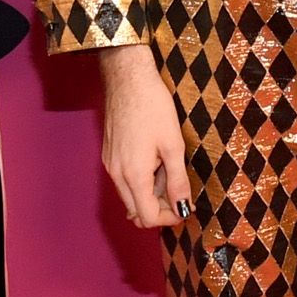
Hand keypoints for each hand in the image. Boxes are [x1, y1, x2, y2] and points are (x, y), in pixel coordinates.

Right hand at [98, 43, 191, 228]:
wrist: (128, 78)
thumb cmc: (153, 107)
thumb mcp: (173, 146)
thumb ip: (177, 181)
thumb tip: (183, 207)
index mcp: (133, 175)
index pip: (148, 216)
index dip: (170, 218)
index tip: (187, 208)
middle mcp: (116, 174)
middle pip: (136, 210)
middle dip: (160, 209)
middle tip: (181, 193)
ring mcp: (109, 164)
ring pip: (130, 196)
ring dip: (151, 194)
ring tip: (170, 171)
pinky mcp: (108, 154)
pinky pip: (125, 180)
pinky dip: (141, 180)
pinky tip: (156, 161)